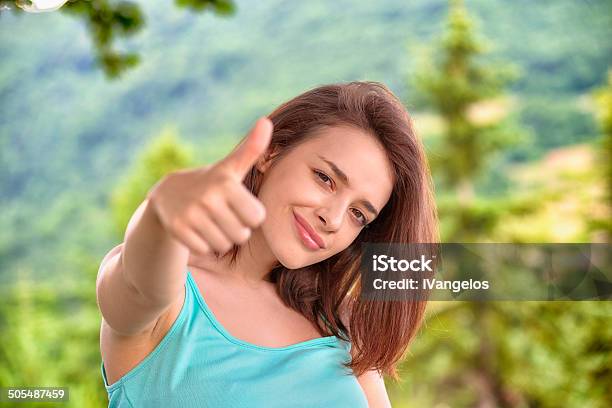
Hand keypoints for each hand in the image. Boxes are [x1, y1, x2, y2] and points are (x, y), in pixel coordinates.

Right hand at [147, 117, 272, 255]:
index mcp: (226, 183)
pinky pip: (205, 250)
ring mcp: (191, 214)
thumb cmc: (211, 182)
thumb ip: (252, 148)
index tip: (237, 204)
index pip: (257, 218)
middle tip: (222, 214)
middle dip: (236, 229)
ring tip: (210, 222)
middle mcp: (208, 198)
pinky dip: (204, 245)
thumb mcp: (231, 166)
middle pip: (242, 234)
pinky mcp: (178, 229)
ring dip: (220, 238)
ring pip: (224, 245)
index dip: (250, 215)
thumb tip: (266, 120)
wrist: (168, 192)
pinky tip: (197, 229)